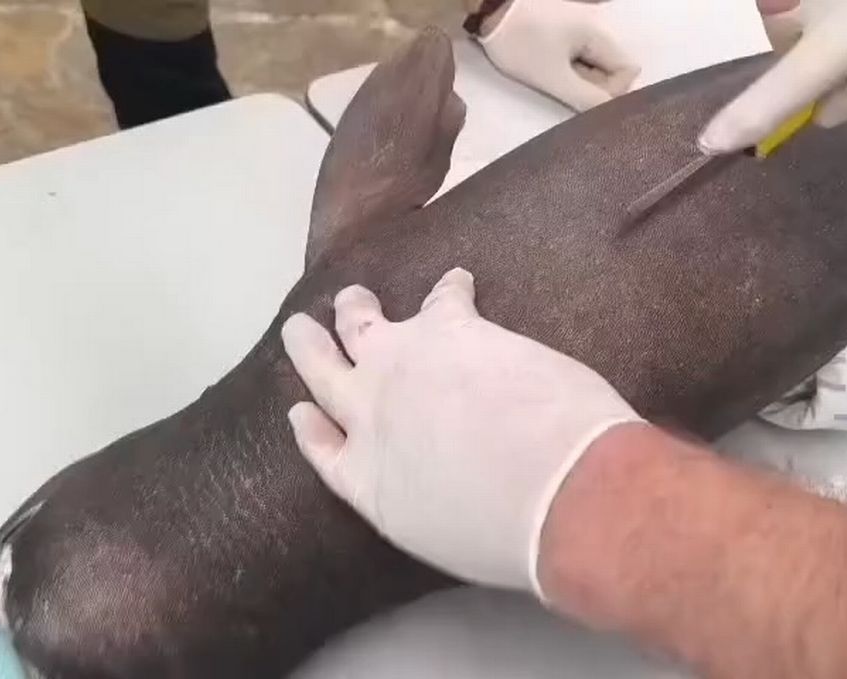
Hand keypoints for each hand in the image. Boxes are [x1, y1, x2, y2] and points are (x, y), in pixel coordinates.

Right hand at [281, 268, 641, 592]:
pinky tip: (456, 280)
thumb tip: (441, 487)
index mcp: (363, 478)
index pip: (322, 449)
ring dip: (354, 308)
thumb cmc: (500, 534)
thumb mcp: (435, 537)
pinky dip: (449, 288)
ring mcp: (401, 363)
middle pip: (323, 373)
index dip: (310, 428)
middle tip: (299, 329)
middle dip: (309, 349)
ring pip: (360, 324)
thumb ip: (421, 503)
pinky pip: (442, 298)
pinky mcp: (449, 327)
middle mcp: (367, 415)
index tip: (301, 410)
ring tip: (351, 298)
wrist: (546, 486)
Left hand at [479, 0, 640, 110]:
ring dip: (577, 78)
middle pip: (610, 68)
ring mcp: (579, 28)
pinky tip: (545, 67)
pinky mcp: (563, 31)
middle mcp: (596, 29)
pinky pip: (577, 56)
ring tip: (550, 76)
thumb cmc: (521, 43)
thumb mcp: (554, 77)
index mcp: (600, 36)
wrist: (489, 9)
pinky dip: (566, 68)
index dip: (612, 91)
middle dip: (592, 85)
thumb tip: (612, 112)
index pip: (628, 71)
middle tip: (562, 86)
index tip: (583, 96)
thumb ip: (587, 98)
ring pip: (592, 64)